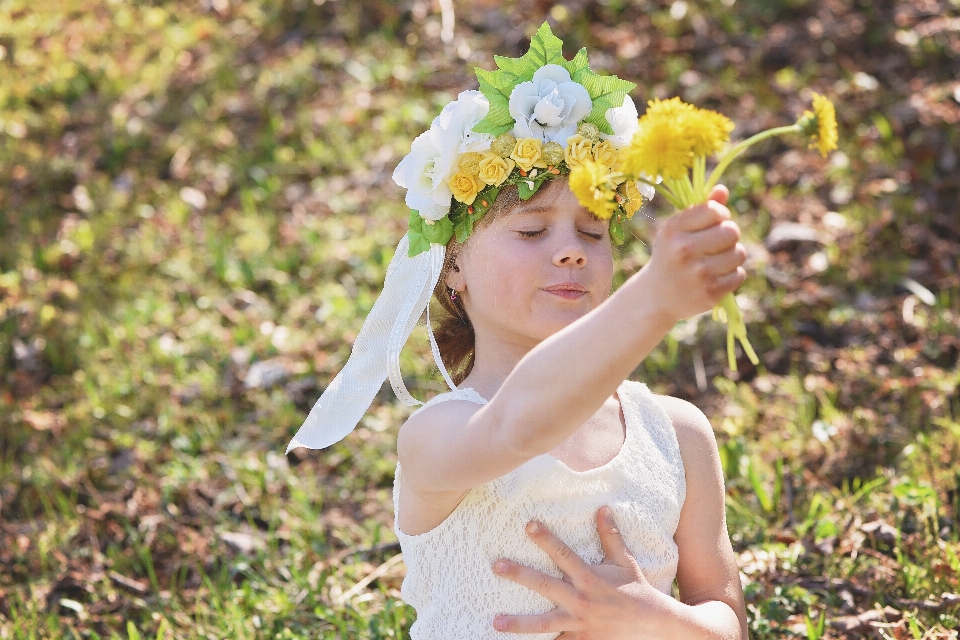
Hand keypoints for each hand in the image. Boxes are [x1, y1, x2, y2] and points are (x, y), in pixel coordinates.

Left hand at [491, 507, 672, 638]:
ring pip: (543, 623)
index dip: (546, 538)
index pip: (563, 554)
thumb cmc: (637, 591)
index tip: (528, 525)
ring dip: (519, 623)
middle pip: (544, 585)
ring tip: (495, 622)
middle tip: (497, 566)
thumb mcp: (625, 562)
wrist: (653, 626)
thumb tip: (602, 508)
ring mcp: (579, 623)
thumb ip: (611, 536)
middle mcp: (581, 599)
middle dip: (519, 575)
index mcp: (589, 577)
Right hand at [642, 184, 746, 321]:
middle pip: (731, 231)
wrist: (656, 297)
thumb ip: (701, 210)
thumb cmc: (670, 256)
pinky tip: (715, 278)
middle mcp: (684, 249)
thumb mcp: (677, 231)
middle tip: (717, 244)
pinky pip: (739, 275)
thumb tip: (722, 190)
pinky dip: (731, 276)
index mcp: (674, 230)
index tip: (714, 223)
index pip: (715, 210)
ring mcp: (698, 273)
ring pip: (738, 253)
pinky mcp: (710, 293)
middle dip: (729, 236)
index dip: (720, 215)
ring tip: (716, 261)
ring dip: (732, 256)